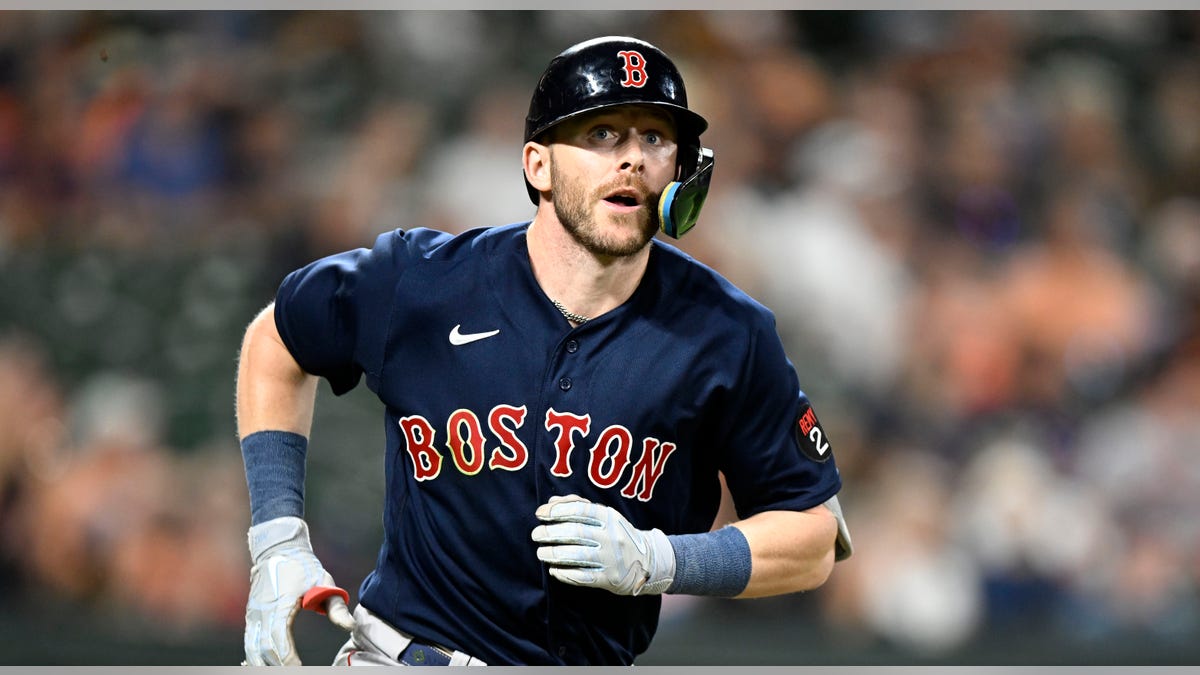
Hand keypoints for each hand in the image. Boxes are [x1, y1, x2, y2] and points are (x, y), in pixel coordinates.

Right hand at [243, 517, 354, 665]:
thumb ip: (337, 607)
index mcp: (279, 604)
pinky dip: (254, 656)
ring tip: (280, 669)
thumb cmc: (303, 566)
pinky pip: (249, 641)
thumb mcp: (324, 582)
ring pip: (252, 648)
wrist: (278, 548)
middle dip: (277, 665)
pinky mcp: (251, 615)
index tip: (300, 667)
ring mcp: (253, 614)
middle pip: (263, 649)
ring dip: (264, 663)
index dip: (288, 658)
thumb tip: (351, 626)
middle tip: (295, 670)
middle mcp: (261, 611)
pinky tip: (263, 665)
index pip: (279, 639)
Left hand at [531, 494, 674, 595]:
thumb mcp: (605, 515)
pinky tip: (554, 570)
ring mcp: (611, 559)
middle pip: (575, 532)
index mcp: (609, 517)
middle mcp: (611, 537)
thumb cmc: (617, 534)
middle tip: (536, 534)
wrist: (646, 560)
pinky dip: (565, 574)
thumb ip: (578, 505)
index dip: (556, 511)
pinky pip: (583, 577)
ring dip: (554, 554)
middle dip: (550, 533)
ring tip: (541, 553)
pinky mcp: (609, 579)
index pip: (579, 510)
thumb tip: (551, 502)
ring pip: (577, 556)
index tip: (540, 514)